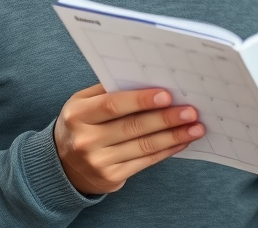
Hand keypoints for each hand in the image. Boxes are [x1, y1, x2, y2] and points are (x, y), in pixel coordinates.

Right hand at [53, 84, 204, 193]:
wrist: (62, 166)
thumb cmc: (81, 124)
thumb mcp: (84, 103)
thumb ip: (109, 90)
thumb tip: (148, 79)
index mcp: (78, 114)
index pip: (112, 105)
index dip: (140, 100)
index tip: (167, 95)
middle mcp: (86, 139)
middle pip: (132, 127)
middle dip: (165, 119)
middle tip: (190, 111)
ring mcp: (98, 161)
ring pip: (143, 146)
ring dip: (173, 136)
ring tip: (195, 127)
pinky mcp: (111, 177)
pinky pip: (145, 161)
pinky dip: (167, 150)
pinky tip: (182, 141)